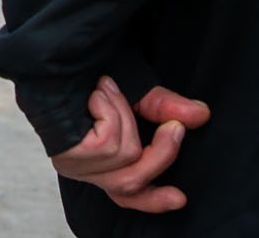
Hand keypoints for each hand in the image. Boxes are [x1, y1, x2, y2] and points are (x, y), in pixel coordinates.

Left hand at [50, 77, 210, 213]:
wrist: (57, 56)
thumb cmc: (92, 76)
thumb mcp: (137, 92)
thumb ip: (165, 108)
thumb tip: (201, 114)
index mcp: (103, 164)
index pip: (129, 195)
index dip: (155, 201)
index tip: (181, 198)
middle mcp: (88, 171)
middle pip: (135, 182)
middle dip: (162, 153)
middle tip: (174, 126)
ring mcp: (76, 166)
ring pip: (126, 156)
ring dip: (123, 115)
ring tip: (106, 89)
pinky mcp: (68, 156)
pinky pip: (109, 144)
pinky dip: (110, 113)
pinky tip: (95, 94)